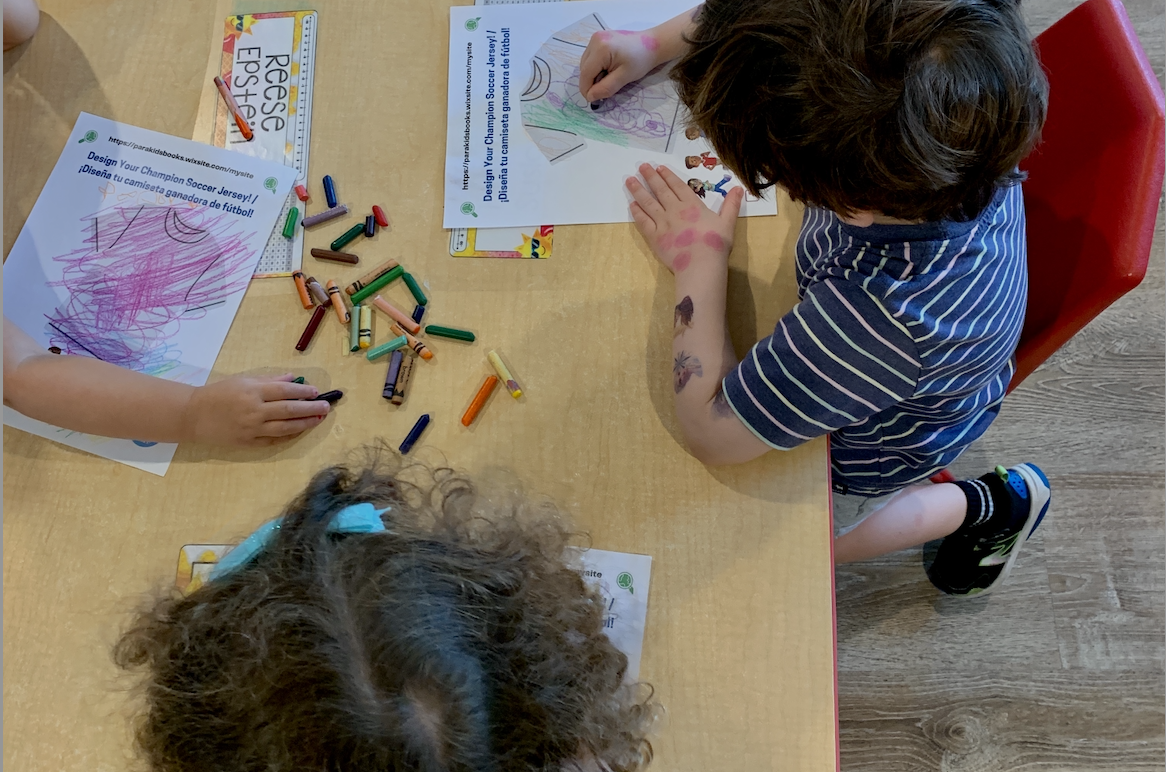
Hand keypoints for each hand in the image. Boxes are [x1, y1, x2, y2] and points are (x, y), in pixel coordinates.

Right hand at [183, 373, 329, 446]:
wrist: (194, 416)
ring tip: (318, 419)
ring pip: (285, 427)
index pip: (285, 391)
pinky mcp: (248, 443)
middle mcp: (254, 410)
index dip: (303, 392)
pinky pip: (274, 440)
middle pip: (289, 409)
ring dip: (305, 423)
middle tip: (326, 407)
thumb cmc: (219, 394)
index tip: (316, 392)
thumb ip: (269, 381)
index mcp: (253, 391)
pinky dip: (289, 435)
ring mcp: (252, 428)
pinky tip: (300, 430)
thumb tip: (293, 379)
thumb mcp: (242, 381)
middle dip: (311, 408)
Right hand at [579, 29, 661, 101]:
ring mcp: (595, 38)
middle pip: (584, 68)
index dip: (587, 89)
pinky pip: (590, 58)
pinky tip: (607, 68)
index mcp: (600, 48)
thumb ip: (606, 88)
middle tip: (606, 87)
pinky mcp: (598, 39)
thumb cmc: (640, 61)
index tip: (595, 100)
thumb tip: (590, 97)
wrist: (652, 44)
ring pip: (585, 63)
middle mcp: (594, 40)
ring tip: (609, 76)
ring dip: (593, 75)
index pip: (585, 74)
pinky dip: (596, 67)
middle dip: (591, 82)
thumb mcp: (624, 77)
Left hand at [626, 163, 743, 272]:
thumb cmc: (716, 244)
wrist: (701, 264)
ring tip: (629, 180)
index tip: (659, 167)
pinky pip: (643, 222)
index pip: (678, 186)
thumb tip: (739, 188)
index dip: (668, 176)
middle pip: (660, 190)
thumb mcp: (728, 222)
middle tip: (642, 166)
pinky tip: (632, 204)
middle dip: (650, 177)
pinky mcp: (655, 237)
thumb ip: (731, 205)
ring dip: (638, 190)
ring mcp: (663, 223)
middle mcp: (675, 210)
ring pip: (648, 203)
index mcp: (692, 205)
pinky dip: (637, 212)